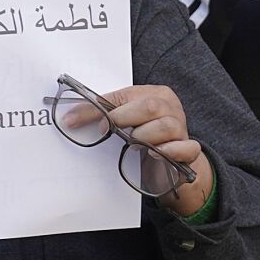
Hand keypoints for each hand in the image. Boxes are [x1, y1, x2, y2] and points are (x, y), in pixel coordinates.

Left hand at [70, 84, 214, 217]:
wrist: (169, 165)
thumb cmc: (144, 136)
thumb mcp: (122, 122)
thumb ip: (100, 116)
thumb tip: (69, 118)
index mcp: (156, 94)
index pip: (125, 95)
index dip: (102, 108)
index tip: (77, 120)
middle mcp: (172, 108)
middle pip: (150, 107)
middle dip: (123, 118)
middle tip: (108, 130)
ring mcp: (182, 129)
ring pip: (166, 126)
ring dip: (144, 136)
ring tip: (134, 145)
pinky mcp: (189, 150)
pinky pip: (186, 148)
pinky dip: (170, 151)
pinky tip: (155, 154)